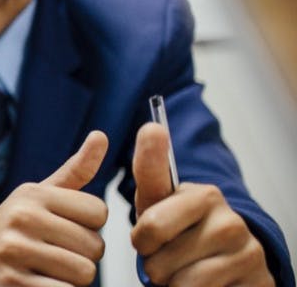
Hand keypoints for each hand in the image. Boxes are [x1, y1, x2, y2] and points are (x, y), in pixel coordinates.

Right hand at [0, 131, 108, 285]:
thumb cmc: (11, 228)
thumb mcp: (37, 196)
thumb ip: (74, 171)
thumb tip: (101, 136)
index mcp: (32, 194)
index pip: (99, 212)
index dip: (89, 226)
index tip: (66, 229)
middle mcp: (22, 218)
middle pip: (95, 246)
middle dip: (82, 256)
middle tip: (55, 254)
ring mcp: (15, 252)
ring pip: (83, 272)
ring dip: (72, 279)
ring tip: (48, 270)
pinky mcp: (12, 283)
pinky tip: (40, 282)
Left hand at [131, 123, 273, 285]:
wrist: (232, 263)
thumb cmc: (183, 228)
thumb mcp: (159, 201)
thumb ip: (150, 169)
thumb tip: (152, 126)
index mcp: (203, 196)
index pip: (150, 224)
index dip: (142, 240)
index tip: (149, 239)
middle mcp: (229, 221)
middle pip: (155, 259)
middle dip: (154, 264)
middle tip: (168, 255)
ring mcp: (245, 252)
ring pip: (175, 282)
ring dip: (171, 283)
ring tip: (185, 269)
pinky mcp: (255, 280)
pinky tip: (203, 282)